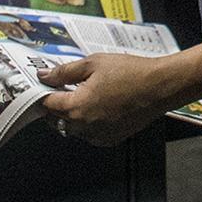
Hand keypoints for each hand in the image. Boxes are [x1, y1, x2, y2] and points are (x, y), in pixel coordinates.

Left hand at [39, 51, 181, 145]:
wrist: (159, 87)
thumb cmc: (129, 72)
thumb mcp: (93, 63)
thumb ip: (64, 72)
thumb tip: (45, 76)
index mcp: (76, 107)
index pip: (47, 104)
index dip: (42, 93)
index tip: (44, 85)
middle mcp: (84, 126)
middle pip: (56, 120)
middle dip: (54, 106)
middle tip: (62, 89)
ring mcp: (97, 135)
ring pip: (72, 129)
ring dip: (71, 116)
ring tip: (83, 96)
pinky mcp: (110, 138)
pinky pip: (89, 134)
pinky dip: (87, 124)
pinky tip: (97, 108)